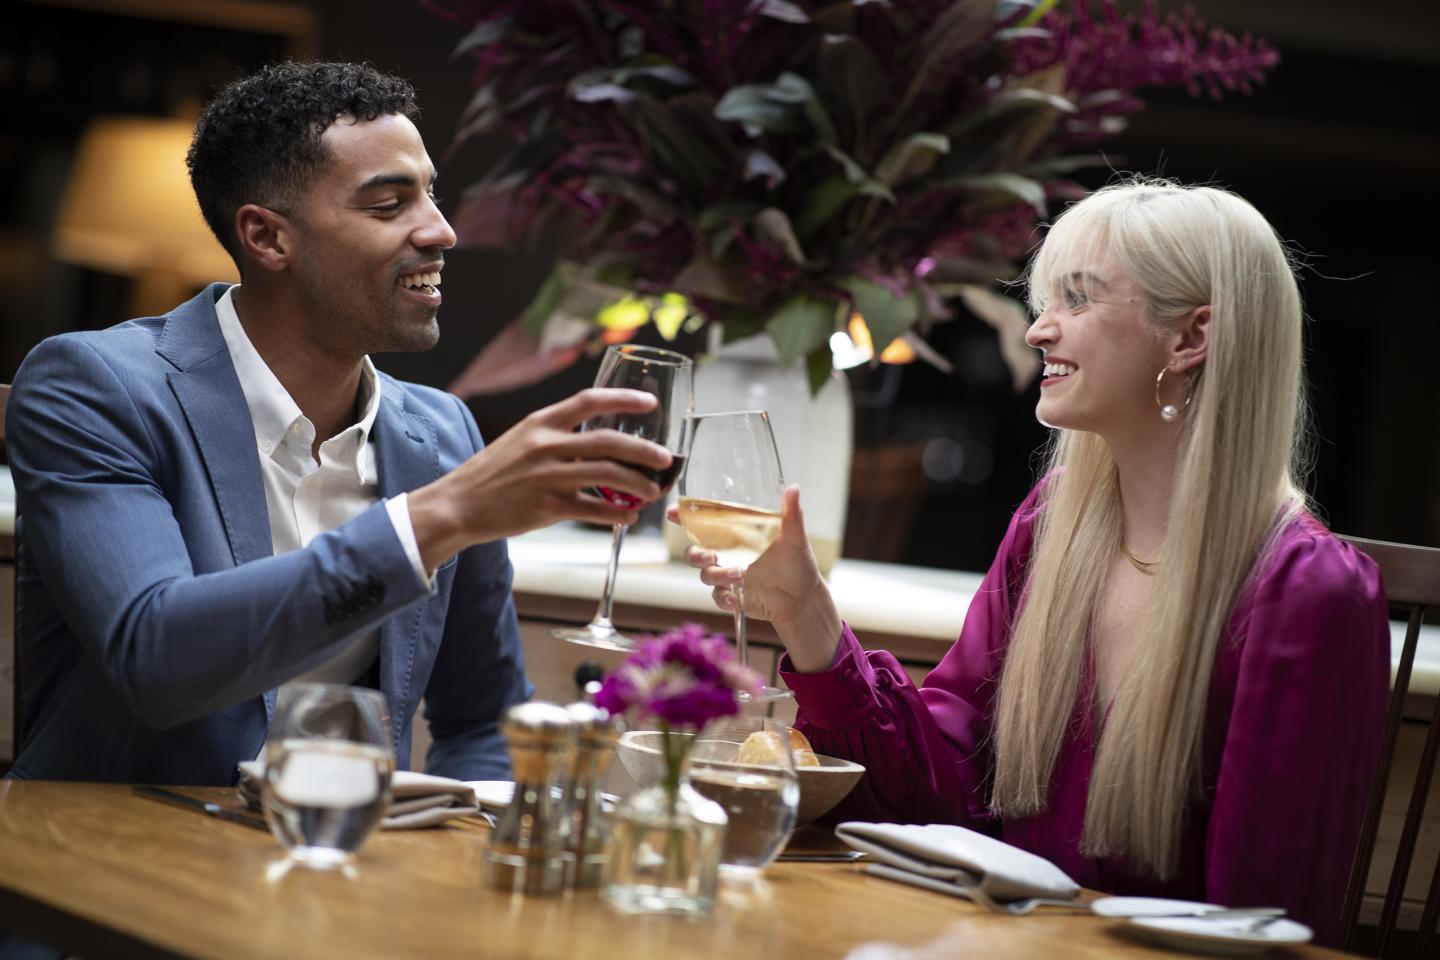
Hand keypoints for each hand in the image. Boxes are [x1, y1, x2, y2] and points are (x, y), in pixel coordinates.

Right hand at [410, 388, 671, 568]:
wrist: (457, 505)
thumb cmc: (492, 474)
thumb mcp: (521, 442)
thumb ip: (557, 437)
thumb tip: (599, 444)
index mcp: (540, 423)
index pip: (589, 401)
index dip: (623, 400)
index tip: (649, 404)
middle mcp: (545, 445)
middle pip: (609, 441)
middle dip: (643, 450)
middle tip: (664, 459)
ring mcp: (546, 476)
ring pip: (607, 475)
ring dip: (637, 484)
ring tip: (651, 492)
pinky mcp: (546, 507)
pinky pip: (593, 509)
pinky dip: (616, 514)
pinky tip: (626, 517)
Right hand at [670, 485, 841, 670]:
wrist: (803, 597)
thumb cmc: (797, 562)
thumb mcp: (795, 537)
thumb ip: (791, 514)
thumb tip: (793, 488)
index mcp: (736, 533)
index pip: (704, 522)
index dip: (684, 516)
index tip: (673, 512)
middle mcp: (727, 553)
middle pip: (694, 551)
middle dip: (696, 553)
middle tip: (712, 556)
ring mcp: (727, 575)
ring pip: (705, 574)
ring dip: (717, 574)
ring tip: (740, 574)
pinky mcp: (731, 596)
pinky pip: (716, 597)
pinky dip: (722, 597)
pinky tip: (734, 599)